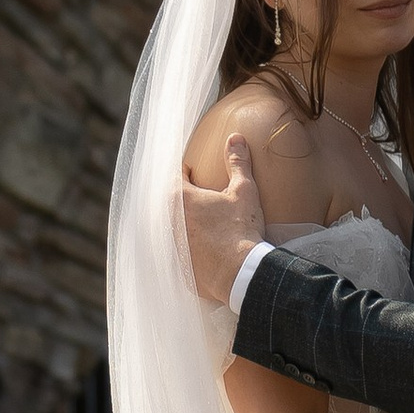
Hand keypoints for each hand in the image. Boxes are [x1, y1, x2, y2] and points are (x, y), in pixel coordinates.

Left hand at [183, 132, 265, 302]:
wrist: (240, 274)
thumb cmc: (240, 230)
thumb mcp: (244, 191)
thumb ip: (238, 163)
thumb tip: (235, 138)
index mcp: (180, 198)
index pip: (177, 175)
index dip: (188, 171)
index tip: (197, 171)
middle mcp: (169, 221)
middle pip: (173, 203)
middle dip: (186, 198)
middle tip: (204, 197)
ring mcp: (172, 246)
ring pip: (175, 229)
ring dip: (187, 224)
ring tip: (206, 224)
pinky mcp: (179, 268)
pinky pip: (182, 254)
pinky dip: (191, 250)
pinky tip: (207, 251)